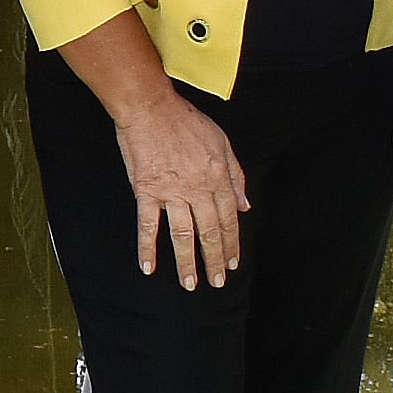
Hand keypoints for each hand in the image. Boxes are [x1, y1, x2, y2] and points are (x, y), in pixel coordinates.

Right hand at [116, 91, 250, 287]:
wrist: (151, 108)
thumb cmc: (186, 120)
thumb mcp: (222, 142)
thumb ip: (235, 175)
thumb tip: (245, 205)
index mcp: (218, 178)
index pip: (228, 219)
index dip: (231, 244)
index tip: (232, 263)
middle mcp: (198, 190)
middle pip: (209, 232)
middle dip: (214, 260)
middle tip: (217, 282)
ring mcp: (172, 193)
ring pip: (183, 235)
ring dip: (187, 262)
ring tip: (190, 284)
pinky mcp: (147, 191)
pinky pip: (148, 225)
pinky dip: (148, 248)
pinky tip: (149, 267)